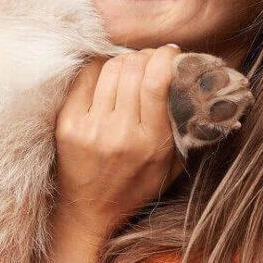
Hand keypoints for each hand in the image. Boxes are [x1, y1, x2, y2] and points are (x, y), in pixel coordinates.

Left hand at [54, 46, 183, 238]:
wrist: (90, 211)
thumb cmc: (136, 185)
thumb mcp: (172, 163)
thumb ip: (184, 126)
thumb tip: (195, 81)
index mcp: (151, 142)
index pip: (156, 83)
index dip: (164, 58)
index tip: (170, 52)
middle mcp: (119, 133)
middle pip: (131, 69)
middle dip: (145, 55)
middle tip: (150, 57)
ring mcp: (90, 127)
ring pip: (108, 69)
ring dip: (123, 59)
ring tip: (131, 65)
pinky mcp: (67, 124)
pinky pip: (85, 78)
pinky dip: (99, 70)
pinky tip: (107, 75)